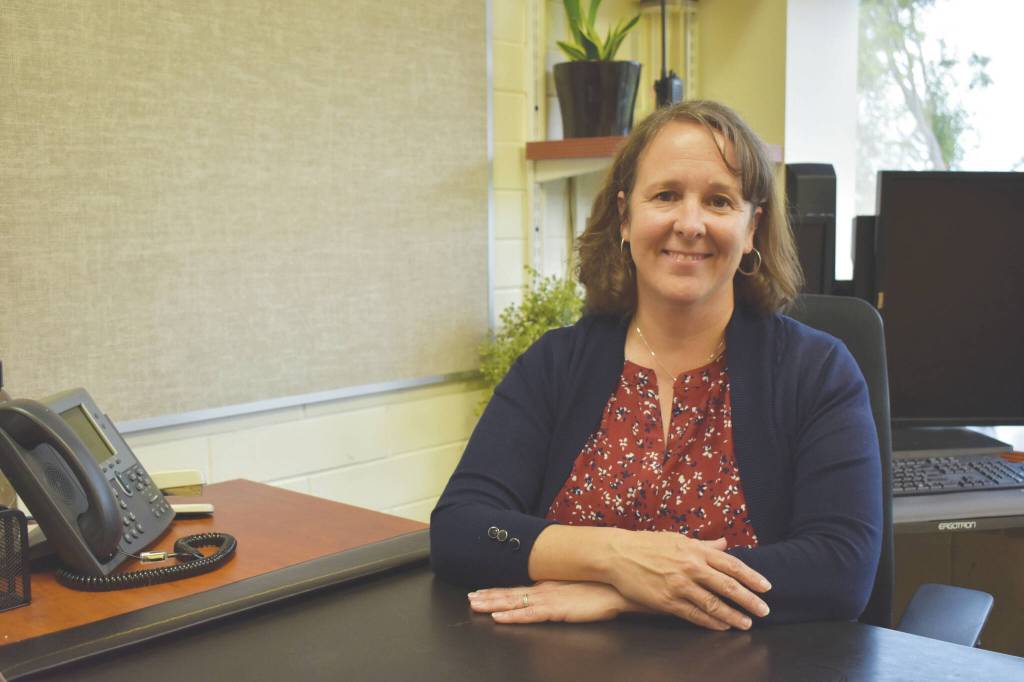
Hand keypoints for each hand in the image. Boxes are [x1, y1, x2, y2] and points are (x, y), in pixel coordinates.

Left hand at [467, 581, 639, 623]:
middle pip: (510, 594)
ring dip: (493, 604)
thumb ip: (561, 590)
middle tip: (470, 598)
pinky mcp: (556, 610)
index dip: (497, 591)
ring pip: (514, 602)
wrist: (618, 584)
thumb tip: (552, 594)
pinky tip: (499, 617)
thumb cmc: (601, 587)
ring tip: (475, 605)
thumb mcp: (576, 587)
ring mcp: (549, 599)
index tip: (480, 591)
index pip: (517, 588)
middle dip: (488, 596)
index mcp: (547, 585)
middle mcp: (544, 590)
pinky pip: (529, 615)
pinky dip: (512, 616)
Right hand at [605, 532, 771, 630]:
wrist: (617, 554)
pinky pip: (693, 614)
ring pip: (713, 604)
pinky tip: (722, 626)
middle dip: (749, 599)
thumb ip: (704, 545)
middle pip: (727, 586)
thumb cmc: (647, 544)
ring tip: (747, 623)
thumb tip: (724, 544)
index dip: (751, 577)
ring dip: (733, 615)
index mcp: (695, 550)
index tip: (766, 587)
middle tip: (764, 610)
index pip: (731, 564)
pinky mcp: (666, 601)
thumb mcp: (678, 539)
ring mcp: (679, 585)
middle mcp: (690, 567)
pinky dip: (710, 622)